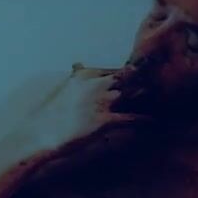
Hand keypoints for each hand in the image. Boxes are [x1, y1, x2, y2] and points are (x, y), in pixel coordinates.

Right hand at [21, 64, 148, 151]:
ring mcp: (100, 102)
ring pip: (132, 95)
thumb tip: (78, 63)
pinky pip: (131, 118)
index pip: (113, 70)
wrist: (40, 134)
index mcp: (84, 75)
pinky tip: (153, 121)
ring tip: (158, 103)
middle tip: (154, 89)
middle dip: (139, 83)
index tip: (137, 79)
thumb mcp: (62, 88)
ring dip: (144, 99)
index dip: (126, 76)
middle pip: (127, 79)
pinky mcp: (104, 120)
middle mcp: (95, 84)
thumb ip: (75, 76)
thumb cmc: (49, 114)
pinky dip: (143, 119)